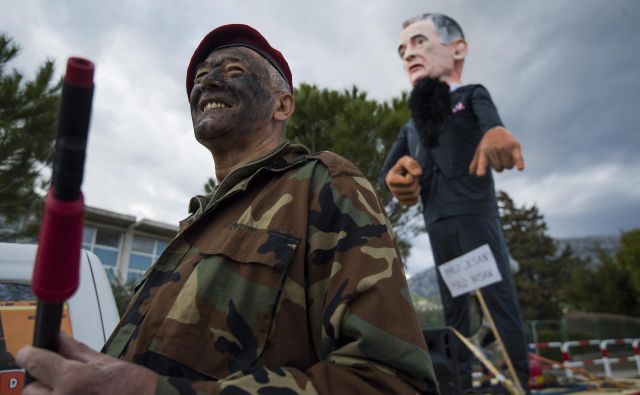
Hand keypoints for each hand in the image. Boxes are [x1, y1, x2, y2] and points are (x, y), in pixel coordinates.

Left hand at [16, 333, 157, 394]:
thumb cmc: (137, 389)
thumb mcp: (108, 363)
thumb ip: (77, 351)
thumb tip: (59, 338)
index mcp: (73, 380)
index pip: (35, 362)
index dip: (31, 354)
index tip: (30, 352)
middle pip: (32, 390)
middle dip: (43, 382)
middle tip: (63, 380)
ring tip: (75, 393)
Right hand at [385, 156, 421, 205]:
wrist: (399, 174)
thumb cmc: (402, 166)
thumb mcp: (405, 160)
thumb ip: (411, 163)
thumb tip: (418, 173)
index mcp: (390, 180)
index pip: (408, 181)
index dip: (412, 175)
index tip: (409, 172)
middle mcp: (392, 190)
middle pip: (411, 189)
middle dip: (415, 181)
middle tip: (412, 177)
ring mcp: (397, 197)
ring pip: (414, 195)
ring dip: (417, 187)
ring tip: (413, 182)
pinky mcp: (402, 201)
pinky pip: (413, 202)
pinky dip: (417, 196)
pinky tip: (414, 189)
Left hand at [469, 127, 524, 175]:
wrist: (495, 129)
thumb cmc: (487, 144)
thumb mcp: (480, 151)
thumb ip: (476, 163)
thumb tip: (472, 173)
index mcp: (484, 152)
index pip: (483, 162)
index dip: (481, 169)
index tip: (480, 174)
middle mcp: (493, 149)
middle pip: (499, 169)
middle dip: (500, 166)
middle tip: (498, 156)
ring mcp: (504, 147)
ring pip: (508, 166)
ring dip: (508, 164)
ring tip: (505, 156)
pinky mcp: (515, 146)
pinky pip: (518, 157)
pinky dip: (519, 163)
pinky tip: (520, 168)